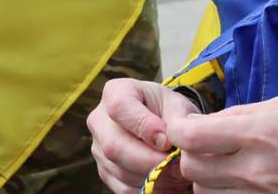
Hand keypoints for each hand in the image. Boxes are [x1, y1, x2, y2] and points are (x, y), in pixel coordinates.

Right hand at [87, 78, 199, 193]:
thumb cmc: (169, 109)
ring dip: (153, 178)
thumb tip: (166, 144)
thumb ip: (176, 120)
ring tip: (178, 174)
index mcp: (115, 92)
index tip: (167, 140)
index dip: (144, 126)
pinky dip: (149, 190)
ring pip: (120, 171)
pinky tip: (169, 184)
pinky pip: (124, 189)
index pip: (119, 108)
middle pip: (115, 146)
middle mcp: (99, 120)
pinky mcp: (105, 171)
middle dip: (150, 161)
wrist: (163, 123)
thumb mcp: (177, 105)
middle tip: (178, 166)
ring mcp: (98, 148)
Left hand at [165, 96, 277, 193]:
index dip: (177, 130)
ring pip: (203, 191)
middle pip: (191, 168)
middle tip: (203, 147)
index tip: (182, 126)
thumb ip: (237, 115)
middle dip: (190, 155)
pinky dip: (223, 192)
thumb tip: (203, 123)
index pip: (191, 136)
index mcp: (255, 134)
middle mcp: (251, 168)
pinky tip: (238, 181)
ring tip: (225, 165)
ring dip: (206, 177)